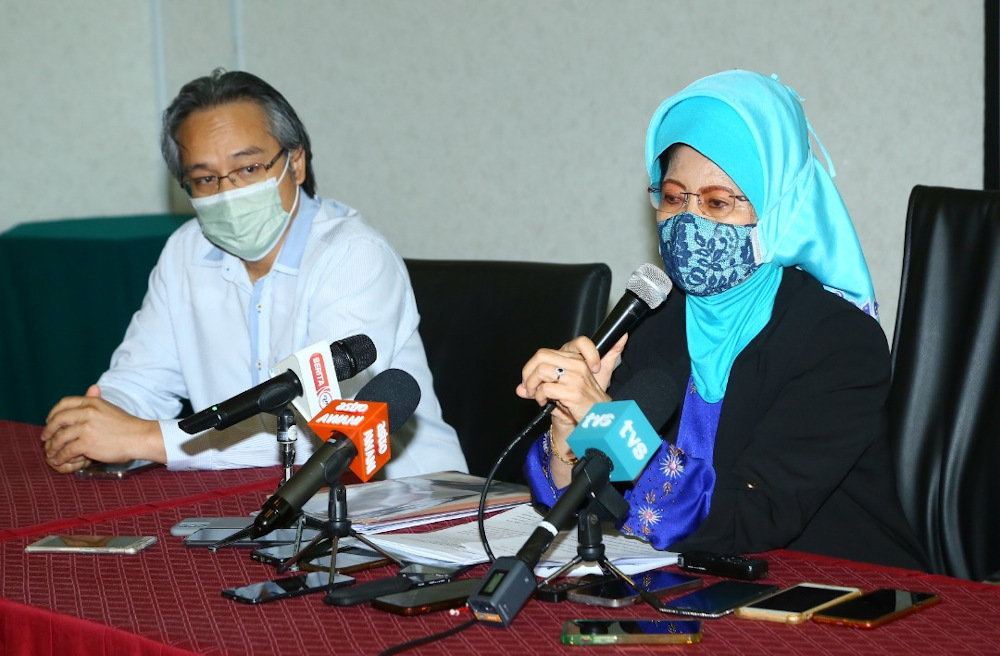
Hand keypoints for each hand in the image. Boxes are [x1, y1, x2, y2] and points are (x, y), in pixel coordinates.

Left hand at [40, 385, 165, 472]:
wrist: (139, 438)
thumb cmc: (126, 425)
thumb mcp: (110, 407)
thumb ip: (97, 400)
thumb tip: (92, 388)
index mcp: (92, 402)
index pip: (64, 403)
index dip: (53, 412)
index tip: (50, 421)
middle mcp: (87, 412)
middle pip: (58, 419)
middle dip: (49, 430)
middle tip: (45, 437)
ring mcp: (86, 428)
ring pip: (60, 437)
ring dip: (53, 446)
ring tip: (52, 452)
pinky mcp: (87, 443)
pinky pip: (66, 451)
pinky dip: (60, 456)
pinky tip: (60, 459)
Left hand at [516, 334, 626, 485]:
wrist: (597, 419)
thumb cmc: (581, 404)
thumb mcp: (561, 390)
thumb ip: (540, 386)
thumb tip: (519, 389)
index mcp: (574, 360)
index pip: (544, 353)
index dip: (531, 366)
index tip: (529, 379)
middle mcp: (576, 365)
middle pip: (541, 356)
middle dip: (528, 373)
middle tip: (528, 388)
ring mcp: (576, 377)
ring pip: (541, 370)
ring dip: (533, 385)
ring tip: (538, 396)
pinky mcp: (573, 391)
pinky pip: (546, 388)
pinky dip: (540, 397)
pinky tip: (545, 404)